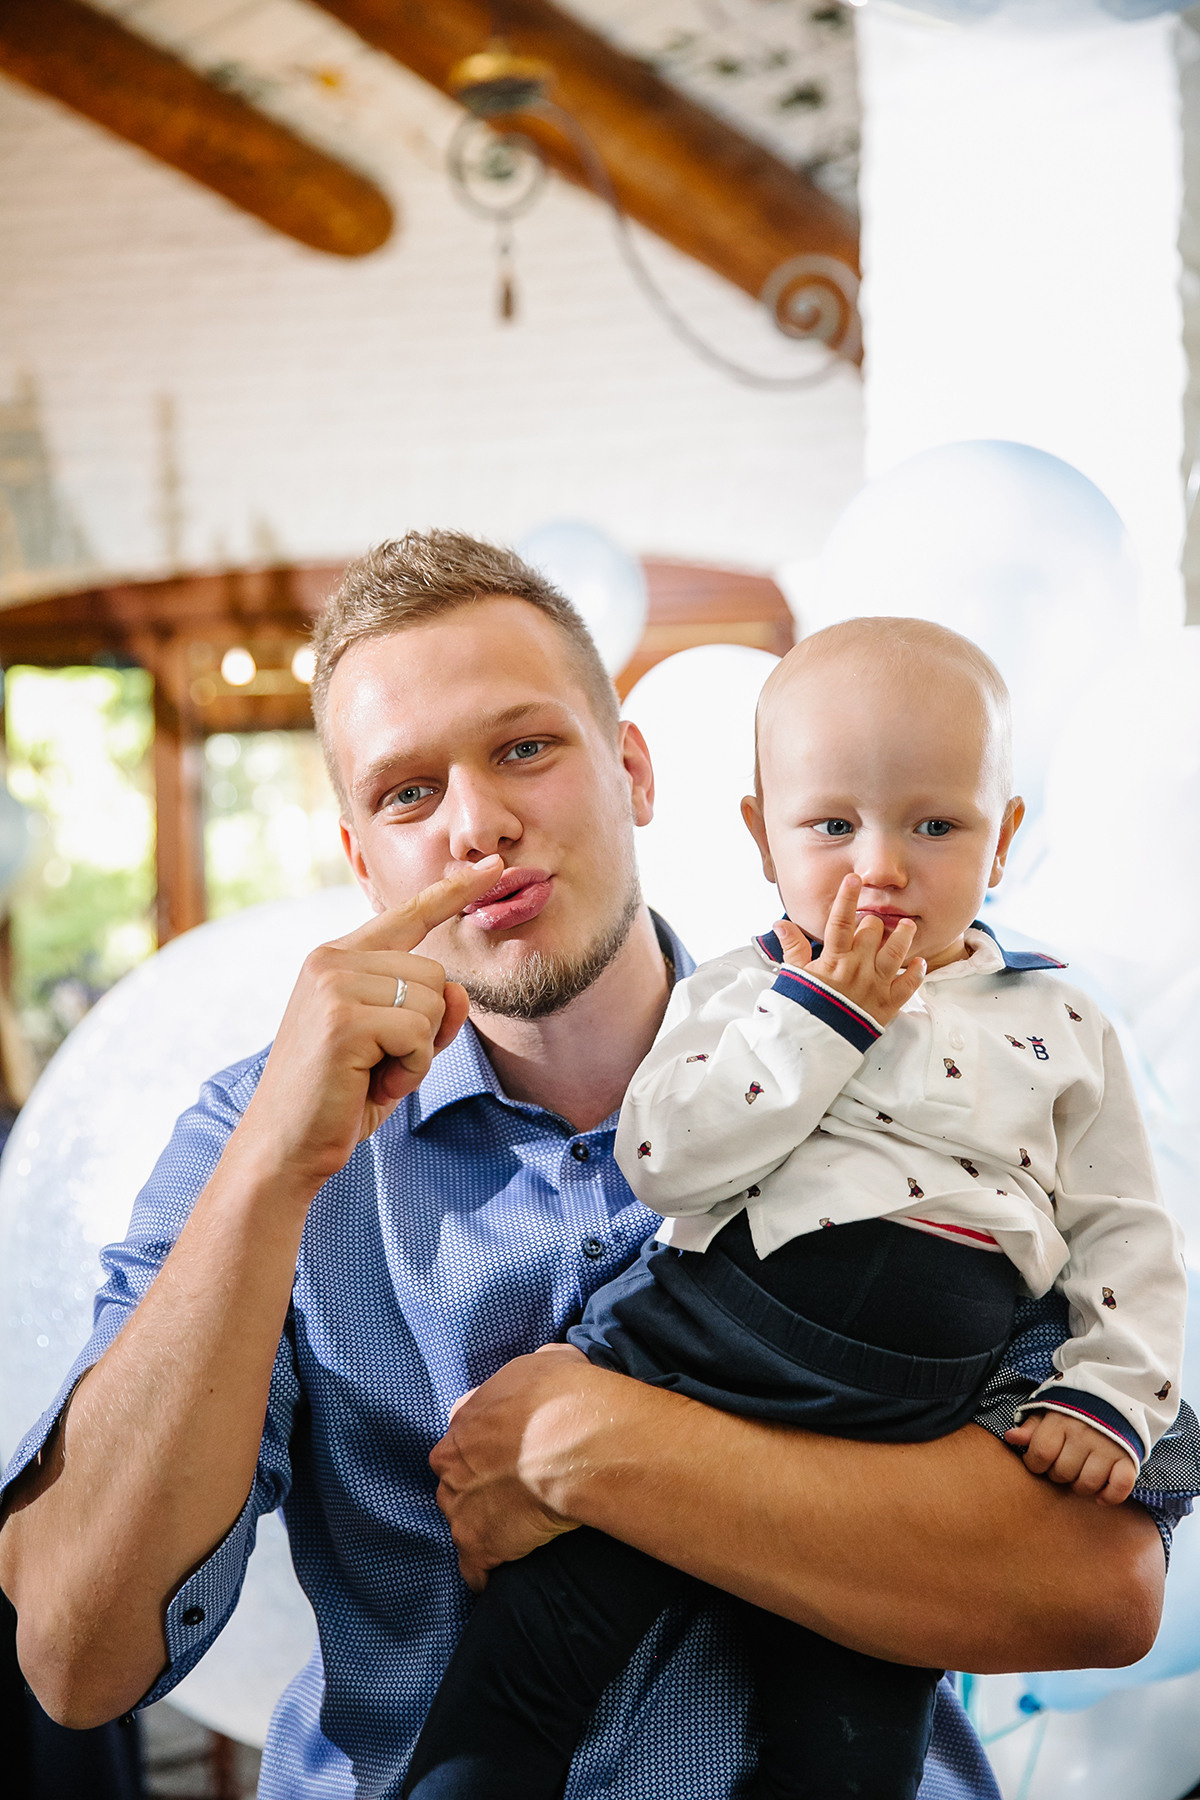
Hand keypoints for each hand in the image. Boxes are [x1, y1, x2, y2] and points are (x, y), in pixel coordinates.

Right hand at [237, 856, 503, 1189]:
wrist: (283, 1149)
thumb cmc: (338, 1099)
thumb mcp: (394, 1048)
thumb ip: (427, 1012)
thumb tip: (457, 987)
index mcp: (336, 959)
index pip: (406, 916)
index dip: (453, 893)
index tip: (494, 868)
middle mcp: (330, 960)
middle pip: (434, 972)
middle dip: (425, 1029)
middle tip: (380, 1064)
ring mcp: (333, 985)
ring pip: (431, 1001)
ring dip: (417, 1052)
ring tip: (371, 1074)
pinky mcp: (342, 1018)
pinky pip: (419, 1033)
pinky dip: (410, 1068)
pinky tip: (373, 1083)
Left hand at [430, 1344, 611, 1591]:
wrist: (575, 1440)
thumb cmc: (564, 1395)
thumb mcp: (547, 1362)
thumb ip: (532, 1376)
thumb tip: (545, 1373)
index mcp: (465, 1420)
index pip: (464, 1438)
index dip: (487, 1449)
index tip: (510, 1456)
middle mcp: (452, 1463)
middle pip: (457, 1480)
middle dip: (480, 1488)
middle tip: (518, 1493)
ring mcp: (460, 1507)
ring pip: (462, 1521)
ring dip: (484, 1528)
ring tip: (517, 1534)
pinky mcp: (477, 1545)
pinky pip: (474, 1569)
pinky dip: (488, 1572)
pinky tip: (507, 1573)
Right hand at [775, 875, 925, 1029]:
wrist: (815, 1046)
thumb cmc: (802, 1009)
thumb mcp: (794, 977)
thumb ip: (793, 948)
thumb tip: (780, 923)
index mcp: (834, 960)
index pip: (841, 921)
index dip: (847, 898)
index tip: (853, 878)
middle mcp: (857, 969)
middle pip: (873, 932)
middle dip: (873, 922)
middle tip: (872, 921)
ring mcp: (875, 987)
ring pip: (897, 953)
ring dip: (903, 937)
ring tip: (907, 926)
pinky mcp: (887, 1005)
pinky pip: (908, 986)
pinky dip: (917, 973)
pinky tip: (919, 962)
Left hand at [1005, 1411, 1136, 1505]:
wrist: (1116, 1396)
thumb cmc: (1075, 1409)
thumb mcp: (1050, 1411)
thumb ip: (1031, 1427)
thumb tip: (1010, 1437)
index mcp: (1061, 1421)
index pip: (1040, 1454)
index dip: (1035, 1464)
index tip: (1039, 1462)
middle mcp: (1084, 1434)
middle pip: (1062, 1473)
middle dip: (1058, 1475)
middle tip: (1063, 1465)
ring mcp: (1108, 1447)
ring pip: (1087, 1484)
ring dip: (1080, 1487)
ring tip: (1080, 1475)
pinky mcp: (1128, 1458)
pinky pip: (1119, 1487)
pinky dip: (1109, 1496)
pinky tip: (1100, 1494)